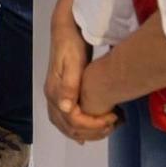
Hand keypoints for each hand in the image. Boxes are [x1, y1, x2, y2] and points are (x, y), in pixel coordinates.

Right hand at [46, 16, 115, 142]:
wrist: (65, 32)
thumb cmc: (71, 46)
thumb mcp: (73, 64)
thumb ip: (69, 86)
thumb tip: (66, 108)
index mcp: (55, 92)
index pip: (73, 120)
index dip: (93, 125)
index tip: (113, 118)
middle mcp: (52, 98)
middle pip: (69, 127)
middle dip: (92, 132)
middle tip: (113, 125)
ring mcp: (55, 98)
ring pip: (66, 127)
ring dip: (86, 133)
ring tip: (106, 129)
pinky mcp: (60, 96)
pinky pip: (65, 121)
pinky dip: (77, 130)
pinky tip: (87, 134)